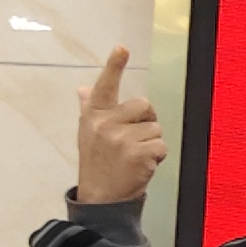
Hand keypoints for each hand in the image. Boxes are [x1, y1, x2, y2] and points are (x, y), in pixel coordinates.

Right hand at [74, 43, 165, 207]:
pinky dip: (157, 157)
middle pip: (145, 105)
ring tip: (134, 156)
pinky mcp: (137, 153)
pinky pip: (161, 146)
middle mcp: (105, 123)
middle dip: (146, 121)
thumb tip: (83, 88)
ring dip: (151, 143)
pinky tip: (141, 166)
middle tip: (133, 140)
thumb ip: (89, 109)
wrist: (100, 198)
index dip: (114, 66)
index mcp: (93, 115)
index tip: (122, 48)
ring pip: (156, 128)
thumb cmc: (97, 162)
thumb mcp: (88, 134)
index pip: (105, 86)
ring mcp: (120, 138)